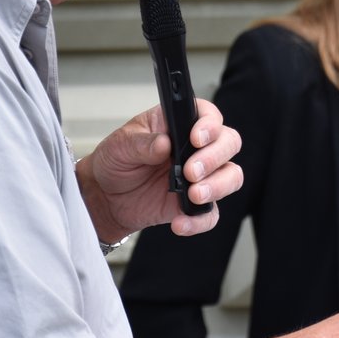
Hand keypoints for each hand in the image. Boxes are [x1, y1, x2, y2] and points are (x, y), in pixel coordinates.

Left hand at [77, 97, 242, 240]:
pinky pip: (210, 213)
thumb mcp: (120, 145)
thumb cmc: (117, 161)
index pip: (208, 115)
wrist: (107, 196)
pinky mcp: (196, 204)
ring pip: (231, 176)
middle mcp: (196, 147)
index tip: (196, 138)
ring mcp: (201, 176)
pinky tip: (180, 222)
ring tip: (193, 195)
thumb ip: (142, 143)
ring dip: (218, 186)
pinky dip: (199, 220)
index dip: (209, 125)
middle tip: (191, 171)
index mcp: (179, 123)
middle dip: (215, 157)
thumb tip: (164, 143)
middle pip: (229, 143)